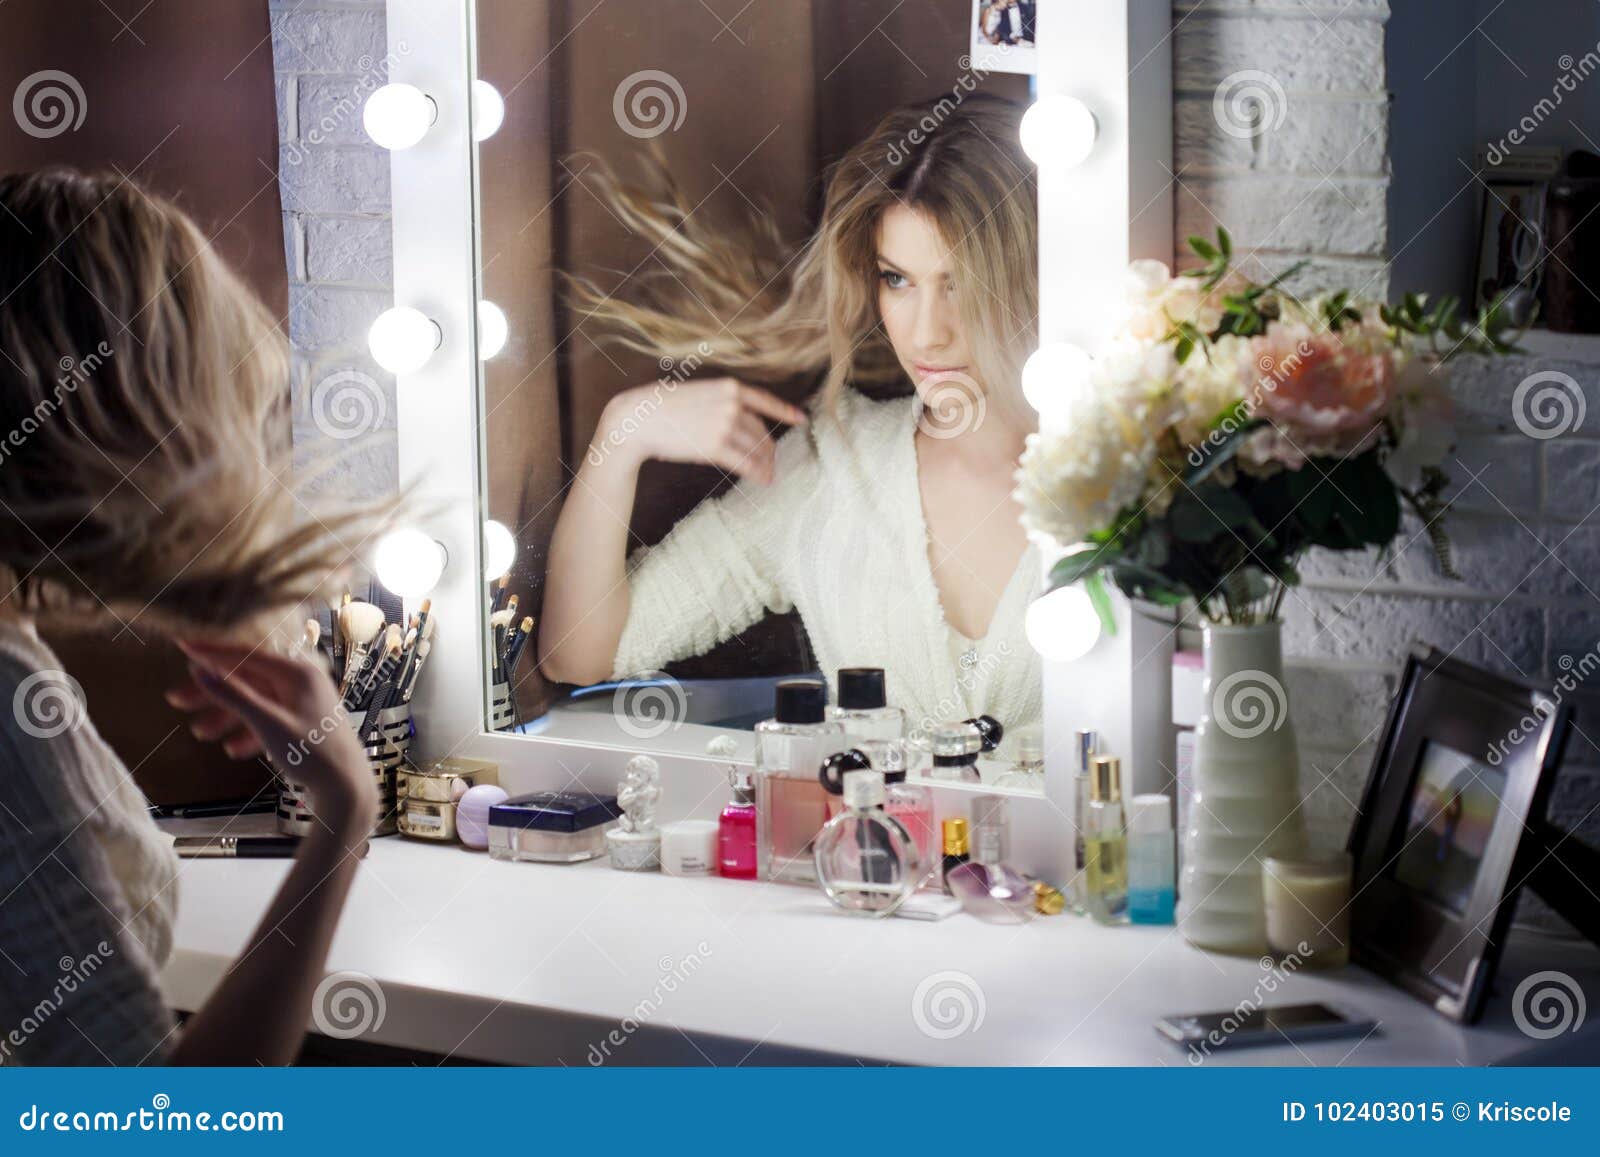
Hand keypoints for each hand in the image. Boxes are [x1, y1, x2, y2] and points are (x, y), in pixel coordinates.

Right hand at [167, 639, 375, 817]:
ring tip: (200, 734)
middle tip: (175, 700)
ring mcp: (303, 702)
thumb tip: (200, 670)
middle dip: (212, 693)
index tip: (182, 646)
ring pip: (255, 702)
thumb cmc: (313, 754)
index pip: (247, 655)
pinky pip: (269, 720)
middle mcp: (302, 682)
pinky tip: (233, 750)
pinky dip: (249, 732)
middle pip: (247, 680)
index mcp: (298, 674)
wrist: (346, 788)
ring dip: (227, 717)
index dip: (212, 652)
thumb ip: (233, 696)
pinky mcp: (303, 723)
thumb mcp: (267, 723)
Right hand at [598, 377, 805, 483]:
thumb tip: (737, 421)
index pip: (764, 400)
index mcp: (728, 387)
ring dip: (765, 464)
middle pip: (760, 430)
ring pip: (756, 448)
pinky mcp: (716, 446)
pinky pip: (745, 462)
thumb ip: (720, 402)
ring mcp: (725, 424)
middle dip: (768, 448)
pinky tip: (764, 479)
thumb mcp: (697, 392)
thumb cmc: (661, 406)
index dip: (784, 411)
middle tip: (772, 461)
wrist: (639, 418)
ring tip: (769, 474)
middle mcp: (731, 404)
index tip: (800, 419)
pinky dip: (758, 473)